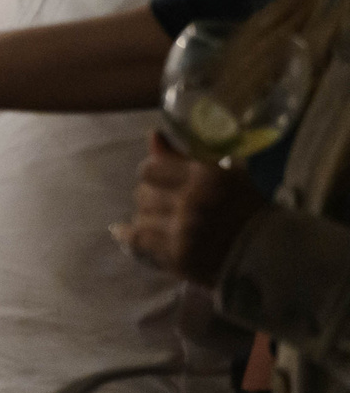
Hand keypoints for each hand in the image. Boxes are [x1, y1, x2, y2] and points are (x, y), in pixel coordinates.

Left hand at [116, 130, 268, 283]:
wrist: (268, 253)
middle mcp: (191, 202)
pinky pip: (137, 242)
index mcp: (207, 176)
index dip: (153, 175)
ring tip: (164, 223)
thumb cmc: (249, 210)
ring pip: (140, 217)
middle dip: (151, 198)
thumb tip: (152, 135)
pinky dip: (128, 236)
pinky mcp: (176, 257)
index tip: (161, 181)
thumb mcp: (226, 174)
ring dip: (148, 219)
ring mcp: (182, 231)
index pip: (150, 168)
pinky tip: (123, 232)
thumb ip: (183, 156)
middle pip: (142, 194)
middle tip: (167, 205)